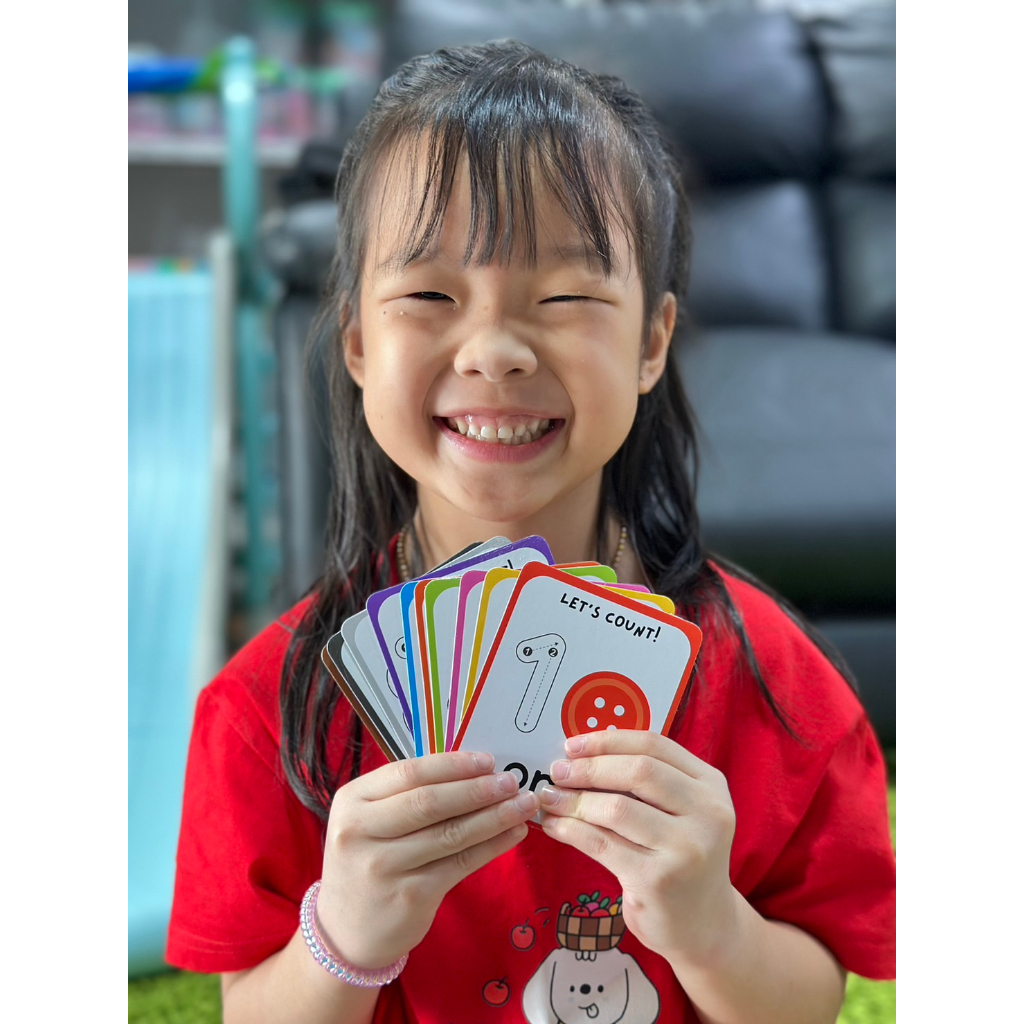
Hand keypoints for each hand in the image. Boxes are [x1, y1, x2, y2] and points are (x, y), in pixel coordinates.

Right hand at [317, 751, 538, 969]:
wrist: (346, 932)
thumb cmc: (367, 861)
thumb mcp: (368, 821)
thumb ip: (406, 795)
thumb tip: (473, 771)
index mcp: (352, 801)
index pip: (409, 773)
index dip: (453, 765)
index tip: (488, 761)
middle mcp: (361, 832)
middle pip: (429, 802)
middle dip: (477, 789)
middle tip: (512, 781)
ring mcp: (384, 866)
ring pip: (450, 833)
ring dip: (493, 816)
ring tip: (523, 804)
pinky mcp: (410, 896)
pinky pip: (460, 864)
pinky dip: (491, 846)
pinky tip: (513, 834)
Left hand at [537, 730, 737, 968]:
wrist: (703, 926)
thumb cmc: (680, 858)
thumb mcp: (680, 811)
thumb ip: (647, 781)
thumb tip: (583, 753)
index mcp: (710, 785)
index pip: (654, 745)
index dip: (608, 741)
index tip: (572, 745)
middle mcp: (707, 813)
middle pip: (638, 771)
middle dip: (590, 767)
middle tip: (557, 771)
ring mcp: (686, 848)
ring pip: (617, 808)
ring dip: (574, 800)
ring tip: (550, 798)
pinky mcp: (658, 880)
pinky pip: (602, 844)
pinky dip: (571, 830)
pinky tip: (553, 826)